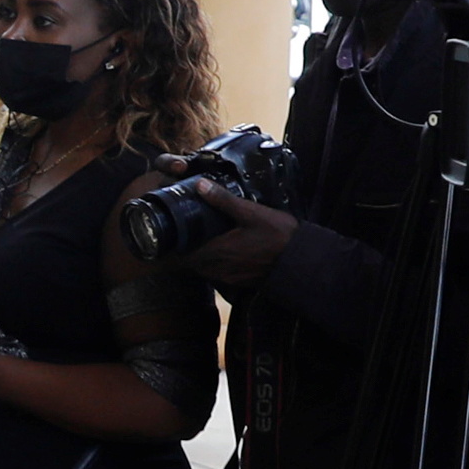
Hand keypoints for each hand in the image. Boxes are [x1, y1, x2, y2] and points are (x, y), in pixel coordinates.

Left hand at [170, 182, 293, 294]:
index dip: (168, 247)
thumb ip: (223, 200)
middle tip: (179, 232)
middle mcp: (217, 269)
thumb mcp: (252, 212)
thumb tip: (200, 185)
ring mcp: (227, 278)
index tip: (165, 234)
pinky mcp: (236, 282)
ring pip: (200, 269)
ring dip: (196, 257)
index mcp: (216, 252)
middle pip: (187, 263)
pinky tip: (218, 249)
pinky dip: (211, 263)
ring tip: (196, 239)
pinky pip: (215, 274)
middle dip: (181, 250)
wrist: (302, 260)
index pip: (179, 256)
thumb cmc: (279, 235)